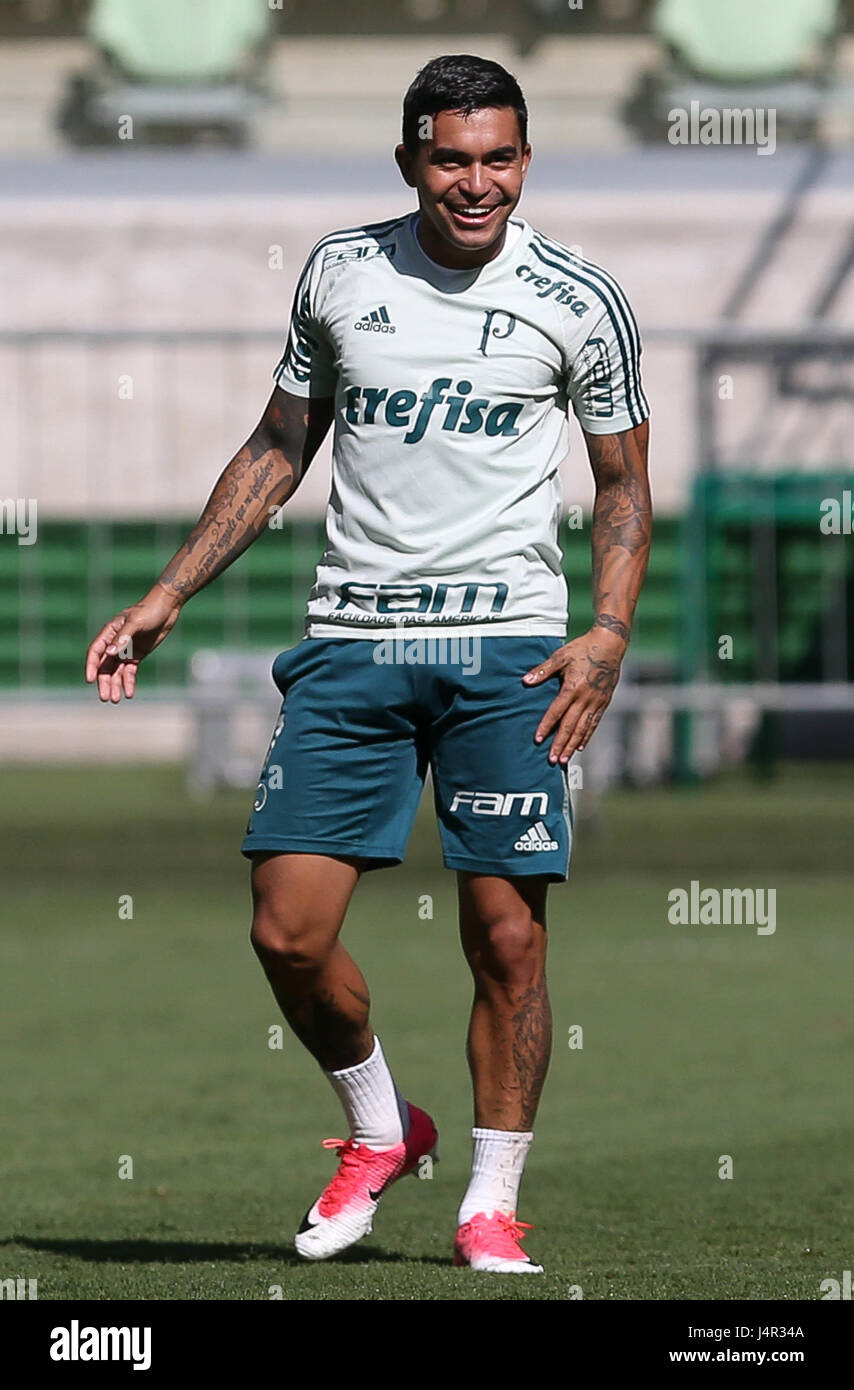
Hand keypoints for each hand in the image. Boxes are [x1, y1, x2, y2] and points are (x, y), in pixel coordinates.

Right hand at [84, 585, 181, 702]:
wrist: (167, 608)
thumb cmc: (149, 611)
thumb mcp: (136, 623)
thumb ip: (122, 638)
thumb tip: (109, 653)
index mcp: (109, 632)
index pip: (96, 652)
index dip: (91, 666)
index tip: (90, 680)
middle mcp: (114, 643)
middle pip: (105, 666)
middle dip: (104, 682)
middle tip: (105, 698)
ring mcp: (125, 650)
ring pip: (116, 671)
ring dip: (115, 685)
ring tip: (115, 700)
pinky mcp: (136, 655)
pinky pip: (129, 672)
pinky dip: (128, 682)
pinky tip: (128, 693)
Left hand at [523, 626, 626, 762]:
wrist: (611, 645)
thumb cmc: (583, 648)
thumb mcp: (561, 656)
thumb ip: (543, 670)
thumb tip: (525, 680)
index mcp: (573, 687)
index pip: (556, 712)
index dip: (546, 726)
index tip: (538, 739)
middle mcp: (585, 698)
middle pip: (570, 726)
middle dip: (560, 744)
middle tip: (552, 760)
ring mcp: (596, 702)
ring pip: (583, 728)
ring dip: (573, 745)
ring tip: (565, 759)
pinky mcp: (604, 702)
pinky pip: (594, 723)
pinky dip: (587, 736)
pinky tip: (581, 747)